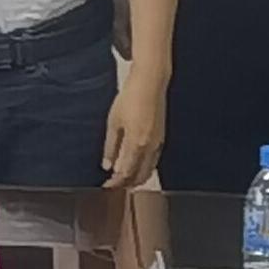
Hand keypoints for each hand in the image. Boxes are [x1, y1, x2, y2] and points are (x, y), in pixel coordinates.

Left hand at [100, 74, 165, 190]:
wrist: (150, 82)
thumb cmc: (131, 97)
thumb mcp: (114, 122)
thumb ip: (110, 146)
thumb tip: (107, 165)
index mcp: (137, 144)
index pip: (126, 173)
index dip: (116, 183)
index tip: (107, 186)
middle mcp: (150, 147)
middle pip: (139, 176)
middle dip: (127, 184)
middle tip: (114, 185)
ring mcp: (158, 143)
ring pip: (149, 170)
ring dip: (136, 177)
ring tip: (123, 178)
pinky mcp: (162, 137)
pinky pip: (154, 160)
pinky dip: (145, 168)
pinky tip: (136, 164)